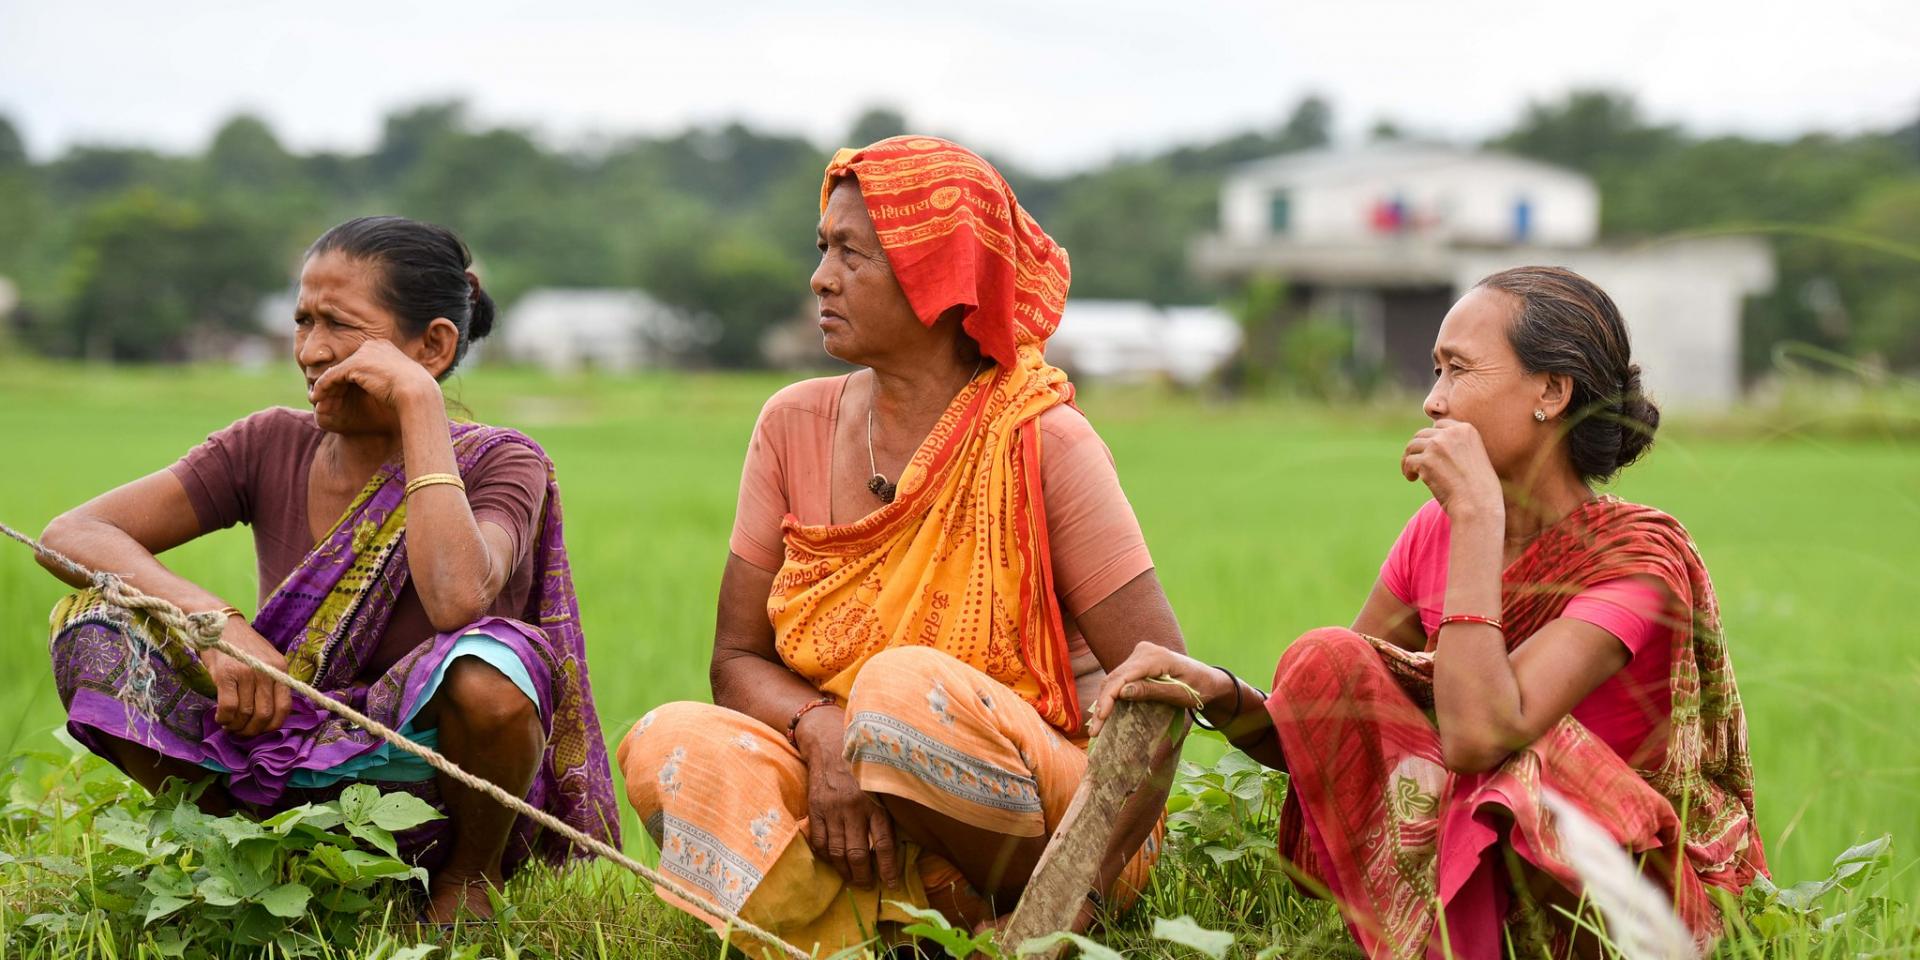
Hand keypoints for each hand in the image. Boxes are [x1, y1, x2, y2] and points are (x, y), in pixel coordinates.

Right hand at [202, 618, 291, 737]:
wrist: (220, 623)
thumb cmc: (243, 645)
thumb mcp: (266, 660)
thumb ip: (271, 682)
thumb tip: (268, 714)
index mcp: (280, 669)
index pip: (284, 707)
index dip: (273, 725)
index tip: (261, 729)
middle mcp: (266, 672)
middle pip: (264, 714)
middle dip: (252, 730)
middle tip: (242, 732)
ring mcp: (246, 673)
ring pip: (246, 713)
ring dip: (236, 726)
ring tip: (230, 725)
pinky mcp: (225, 675)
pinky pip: (229, 707)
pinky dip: (224, 718)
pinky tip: (221, 717)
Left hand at [308, 339, 439, 418]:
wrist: (417, 392)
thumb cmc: (415, 391)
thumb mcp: (400, 381)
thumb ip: (387, 378)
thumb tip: (383, 384)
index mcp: (385, 346)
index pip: (360, 360)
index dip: (350, 376)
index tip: (343, 390)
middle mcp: (372, 345)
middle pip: (347, 364)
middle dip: (336, 380)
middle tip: (327, 394)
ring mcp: (362, 354)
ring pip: (338, 370)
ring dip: (326, 385)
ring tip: (319, 398)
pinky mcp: (353, 365)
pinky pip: (331, 377)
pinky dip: (322, 388)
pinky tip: (317, 398)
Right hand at [796, 707, 899, 888]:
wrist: (831, 742)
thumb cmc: (863, 764)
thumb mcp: (882, 784)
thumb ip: (888, 809)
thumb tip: (897, 840)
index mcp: (875, 803)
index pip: (883, 845)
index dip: (888, 869)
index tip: (891, 884)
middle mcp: (853, 809)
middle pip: (858, 854)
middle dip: (863, 876)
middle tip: (867, 886)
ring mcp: (832, 810)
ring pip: (837, 852)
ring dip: (844, 871)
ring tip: (851, 880)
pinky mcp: (815, 809)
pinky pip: (819, 841)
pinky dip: (826, 856)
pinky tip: (833, 861)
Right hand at [1085, 642, 1228, 736]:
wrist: (1209, 681)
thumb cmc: (1200, 689)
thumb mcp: (1178, 694)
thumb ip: (1151, 691)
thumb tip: (1122, 692)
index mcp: (1155, 656)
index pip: (1124, 676)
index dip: (1109, 697)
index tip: (1101, 718)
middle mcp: (1144, 651)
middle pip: (1115, 677)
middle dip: (1102, 704)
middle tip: (1094, 730)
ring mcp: (1140, 655)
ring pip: (1113, 678)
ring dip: (1103, 701)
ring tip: (1096, 726)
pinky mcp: (1137, 663)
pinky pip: (1119, 679)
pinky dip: (1111, 696)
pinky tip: (1104, 713)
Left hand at [1401, 419, 1502, 518]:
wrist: (1477, 503)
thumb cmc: (1478, 487)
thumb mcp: (1473, 456)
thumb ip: (1456, 445)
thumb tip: (1431, 442)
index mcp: (1466, 429)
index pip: (1440, 425)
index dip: (1432, 438)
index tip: (1430, 451)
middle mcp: (1451, 433)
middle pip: (1423, 434)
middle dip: (1418, 448)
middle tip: (1418, 463)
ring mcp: (1437, 445)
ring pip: (1412, 446)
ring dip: (1409, 458)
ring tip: (1413, 472)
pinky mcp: (1426, 460)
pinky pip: (1408, 461)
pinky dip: (1407, 470)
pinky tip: (1412, 479)